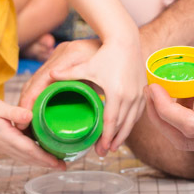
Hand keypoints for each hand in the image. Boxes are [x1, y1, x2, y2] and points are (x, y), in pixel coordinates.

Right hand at [0, 94, 64, 169]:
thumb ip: (15, 113)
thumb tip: (30, 117)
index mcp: (8, 138)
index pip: (31, 151)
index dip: (46, 158)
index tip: (59, 163)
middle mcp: (7, 146)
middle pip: (30, 159)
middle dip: (47, 164)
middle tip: (64, 167)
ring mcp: (4, 147)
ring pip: (26, 159)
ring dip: (40, 162)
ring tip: (55, 164)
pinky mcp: (3, 145)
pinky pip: (21, 155)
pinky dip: (32, 158)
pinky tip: (39, 154)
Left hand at [20, 38, 145, 155]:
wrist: (126, 41)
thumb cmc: (105, 54)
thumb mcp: (86, 65)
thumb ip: (68, 73)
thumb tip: (50, 75)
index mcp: (116, 93)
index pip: (111, 122)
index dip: (106, 137)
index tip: (100, 149)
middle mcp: (130, 96)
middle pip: (122, 126)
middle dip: (113, 141)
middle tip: (103, 153)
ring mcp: (138, 94)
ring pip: (132, 121)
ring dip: (124, 135)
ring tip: (114, 146)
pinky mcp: (142, 89)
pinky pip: (139, 112)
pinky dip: (132, 123)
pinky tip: (125, 129)